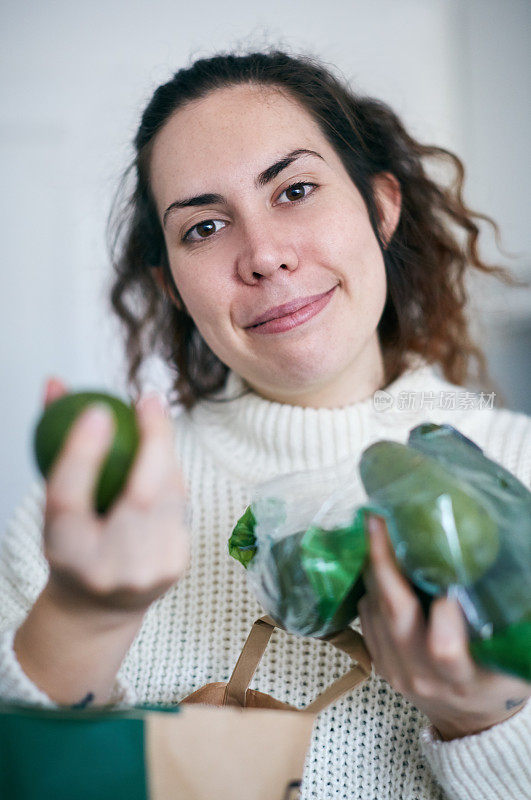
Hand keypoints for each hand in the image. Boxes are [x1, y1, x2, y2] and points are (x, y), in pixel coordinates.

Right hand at [42, 377, 189, 617]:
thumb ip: (57, 442)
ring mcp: (147, 572)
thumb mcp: (54, 500)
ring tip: (154, 419)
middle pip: (137, 497)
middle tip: (149, 399)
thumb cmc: (73, 538)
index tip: (98, 408)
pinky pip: (180, 506)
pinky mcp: (176, 567)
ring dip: (166, 451)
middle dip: (153, 439)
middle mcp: (106, 568)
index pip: (69, 498)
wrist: (99, 605)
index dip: (83, 451)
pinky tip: (163, 458)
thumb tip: (56, 382)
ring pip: (169, 496)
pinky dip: (172, 476)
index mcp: (63, 552)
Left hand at [358, 514, 530, 740]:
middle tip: (379, 522)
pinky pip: (366, 618)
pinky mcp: (380, 664)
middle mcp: (423, 675)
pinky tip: (378, 563)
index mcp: (462, 678)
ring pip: (375, 612)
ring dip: (373, 569)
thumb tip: (496, 567)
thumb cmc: (497, 680)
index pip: (445, 649)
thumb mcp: (510, 657)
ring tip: (376, 531)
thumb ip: (500, 619)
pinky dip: (370, 587)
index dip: (444, 611)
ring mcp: (396, 670)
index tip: (447, 573)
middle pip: (395, 617)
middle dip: (385, 564)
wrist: (468, 720)